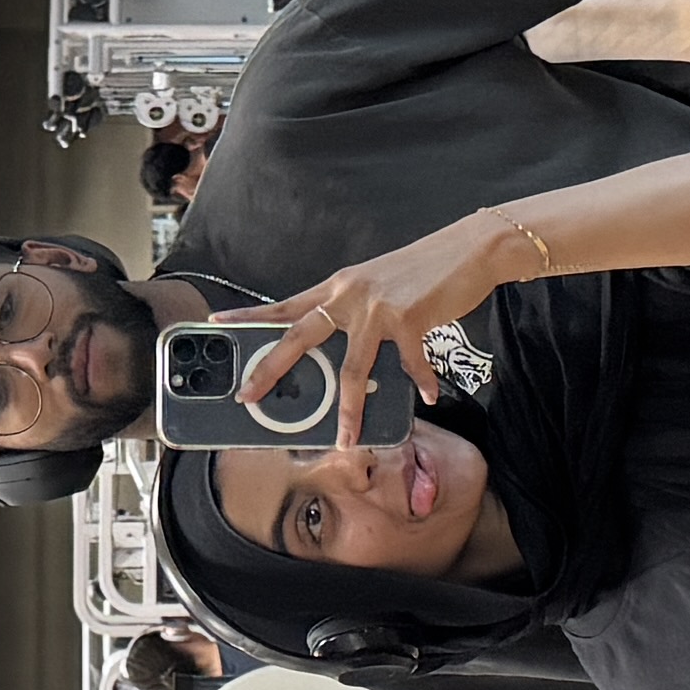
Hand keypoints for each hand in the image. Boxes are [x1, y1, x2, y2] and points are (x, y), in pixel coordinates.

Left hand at [231, 215, 503, 431]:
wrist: (471, 249)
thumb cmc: (426, 269)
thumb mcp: (378, 283)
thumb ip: (356, 311)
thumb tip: (345, 349)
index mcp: (338, 286)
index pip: (285, 305)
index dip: (251, 316)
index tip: (218, 321)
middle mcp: (350, 295)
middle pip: (299, 338)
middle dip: (271, 370)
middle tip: (248, 397)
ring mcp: (377, 308)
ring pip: (352, 369)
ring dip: (350, 411)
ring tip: (347, 439)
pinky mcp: (409, 318)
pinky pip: (409, 365)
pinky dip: (420, 383)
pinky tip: (427, 395)